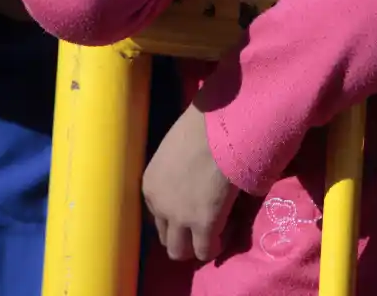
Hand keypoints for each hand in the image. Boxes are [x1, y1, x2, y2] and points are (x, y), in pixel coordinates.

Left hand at [143, 102, 239, 261]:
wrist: (218, 125)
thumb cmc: (201, 125)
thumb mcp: (175, 151)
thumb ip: (178, 172)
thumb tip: (193, 178)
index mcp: (150, 185)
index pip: (157, 215)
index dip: (176, 216)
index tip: (193, 210)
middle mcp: (159, 205)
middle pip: (165, 237)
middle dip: (183, 236)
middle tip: (202, 227)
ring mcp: (179, 217)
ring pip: (179, 251)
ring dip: (195, 246)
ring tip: (213, 234)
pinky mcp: (203, 223)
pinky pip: (205, 250)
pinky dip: (215, 247)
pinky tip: (226, 234)